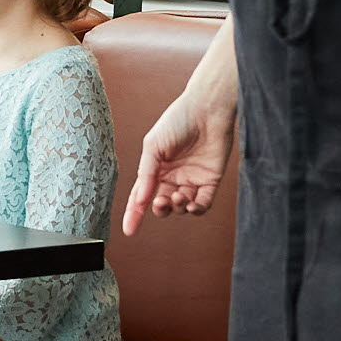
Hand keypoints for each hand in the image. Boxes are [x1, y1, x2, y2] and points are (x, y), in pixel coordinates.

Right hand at [121, 86, 235, 236]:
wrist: (207, 109)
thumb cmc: (177, 121)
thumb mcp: (153, 147)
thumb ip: (147, 174)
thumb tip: (141, 200)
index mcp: (155, 168)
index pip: (141, 196)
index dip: (134, 213)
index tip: (129, 231)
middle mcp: (173, 176)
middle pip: (163, 204)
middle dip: (160, 209)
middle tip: (160, 204)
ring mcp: (192, 179)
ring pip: (182, 206)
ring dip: (178, 207)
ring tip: (179, 196)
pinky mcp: (211, 180)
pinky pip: (203, 204)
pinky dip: (196, 209)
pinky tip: (192, 205)